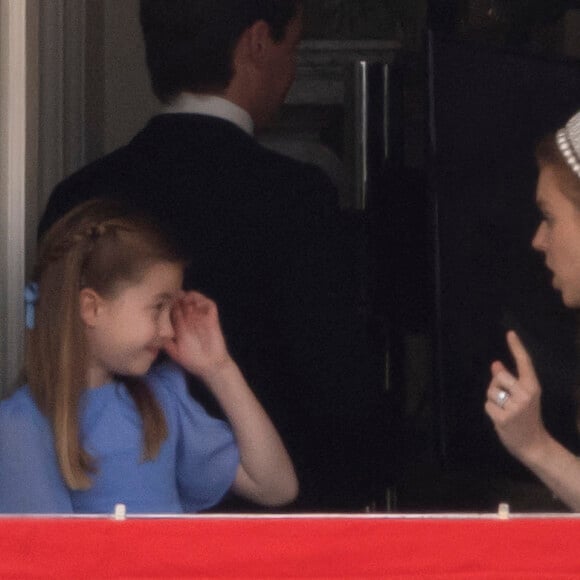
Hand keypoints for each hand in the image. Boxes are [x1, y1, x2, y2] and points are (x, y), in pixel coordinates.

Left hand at [163, 291, 231, 380]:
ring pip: (196, 300)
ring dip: (190, 296)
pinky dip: (204, 300)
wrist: (211, 365)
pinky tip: (197, 303)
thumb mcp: (174, 352)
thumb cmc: (192, 360)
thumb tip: (155, 332)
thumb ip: (166, 342)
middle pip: (183, 302)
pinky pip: (209, 305)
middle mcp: (190, 319)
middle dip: (178, 297)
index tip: (163, 300)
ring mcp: (201, 318)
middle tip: (174, 294)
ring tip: (186, 298)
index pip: (172, 310)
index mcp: (180, 325)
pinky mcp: (212, 318)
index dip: (168, 304)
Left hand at [485, 330, 548, 461]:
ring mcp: (515, 407)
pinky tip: (502, 419)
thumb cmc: (527, 418)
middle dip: (497, 385)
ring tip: (506, 411)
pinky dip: (491, 411)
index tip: (510, 333)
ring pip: (491, 391)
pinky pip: (487, 405)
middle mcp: (526, 394)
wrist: (534, 445)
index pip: (524, 363)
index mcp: (533, 387)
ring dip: (494, 400)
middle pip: (499, 376)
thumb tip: (495, 364)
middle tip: (508, 401)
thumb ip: (510, 381)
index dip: (517, 347)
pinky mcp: (504, 418)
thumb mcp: (523, 397)